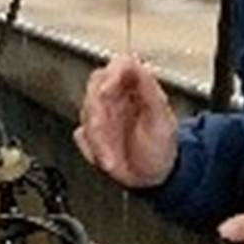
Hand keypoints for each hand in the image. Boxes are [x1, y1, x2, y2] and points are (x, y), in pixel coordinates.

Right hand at [73, 54, 178, 188]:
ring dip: (95, 139)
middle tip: (103, 133)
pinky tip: (105, 158)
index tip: (106, 92)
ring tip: (110, 158)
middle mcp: (118, 97)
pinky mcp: (92, 133)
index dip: (110, 75)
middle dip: (96, 113)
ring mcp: (103, 115)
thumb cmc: (162, 149)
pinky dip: (90, 149)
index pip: (119, 66)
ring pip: (85, 113)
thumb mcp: (163, 119)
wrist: (153, 177)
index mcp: (136, 87)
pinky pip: (80, 135)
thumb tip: (138, 68)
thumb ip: (150, 91)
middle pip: (94, 87)